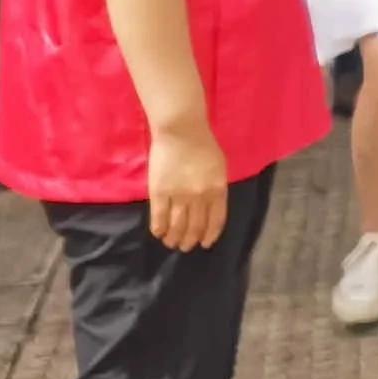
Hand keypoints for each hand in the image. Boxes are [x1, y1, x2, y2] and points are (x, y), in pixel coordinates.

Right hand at [144, 118, 230, 251]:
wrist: (181, 131)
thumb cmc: (203, 145)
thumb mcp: (219, 167)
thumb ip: (216, 187)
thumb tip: (211, 205)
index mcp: (218, 190)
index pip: (216, 220)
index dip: (210, 235)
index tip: (205, 244)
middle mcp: (200, 197)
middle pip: (195, 226)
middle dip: (190, 240)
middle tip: (185, 246)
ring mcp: (179, 196)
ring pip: (177, 225)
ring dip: (174, 238)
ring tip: (171, 243)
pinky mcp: (159, 192)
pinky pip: (159, 217)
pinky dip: (159, 228)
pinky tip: (158, 233)